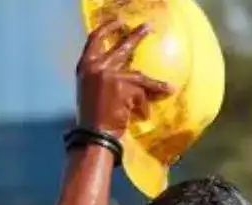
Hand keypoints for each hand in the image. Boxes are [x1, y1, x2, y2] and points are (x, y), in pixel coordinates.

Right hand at [75, 22, 172, 137]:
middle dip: (136, 37)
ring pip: (138, 76)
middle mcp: (96, 67)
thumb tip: (125, 69)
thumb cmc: (91, 117)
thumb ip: (102, 76)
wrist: (93, 134)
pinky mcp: (124, 87)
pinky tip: (155, 107)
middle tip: (147, 28)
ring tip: (167, 87)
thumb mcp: (91, 90)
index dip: (107, 29)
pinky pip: (143, 92)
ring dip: (154, 83)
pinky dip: (148, 103)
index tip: (118, 23)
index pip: (94, 39)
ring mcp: (110, 75)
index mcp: (85, 66)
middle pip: (121, 48)